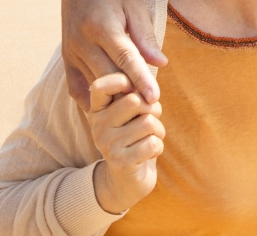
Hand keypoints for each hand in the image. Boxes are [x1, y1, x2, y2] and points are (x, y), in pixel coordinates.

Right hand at [62, 0, 166, 110]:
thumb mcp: (135, 8)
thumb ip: (145, 37)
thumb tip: (162, 64)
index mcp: (102, 27)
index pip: (125, 59)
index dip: (141, 80)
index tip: (154, 98)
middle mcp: (82, 42)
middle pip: (108, 76)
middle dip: (129, 94)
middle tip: (150, 108)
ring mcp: (71, 52)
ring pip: (94, 84)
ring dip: (114, 98)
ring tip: (136, 109)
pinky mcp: (66, 59)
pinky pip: (76, 88)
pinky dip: (91, 100)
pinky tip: (108, 108)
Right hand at [88, 73, 164, 213]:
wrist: (126, 180)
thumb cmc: (135, 137)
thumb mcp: (130, 114)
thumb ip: (135, 94)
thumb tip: (149, 76)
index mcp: (98, 110)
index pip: (101, 85)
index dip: (122, 81)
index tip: (136, 90)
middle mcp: (98, 125)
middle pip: (135, 100)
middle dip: (153, 109)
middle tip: (150, 121)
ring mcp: (107, 144)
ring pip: (148, 122)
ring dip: (158, 131)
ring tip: (149, 138)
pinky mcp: (121, 162)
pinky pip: (153, 143)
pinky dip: (158, 147)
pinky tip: (148, 154)